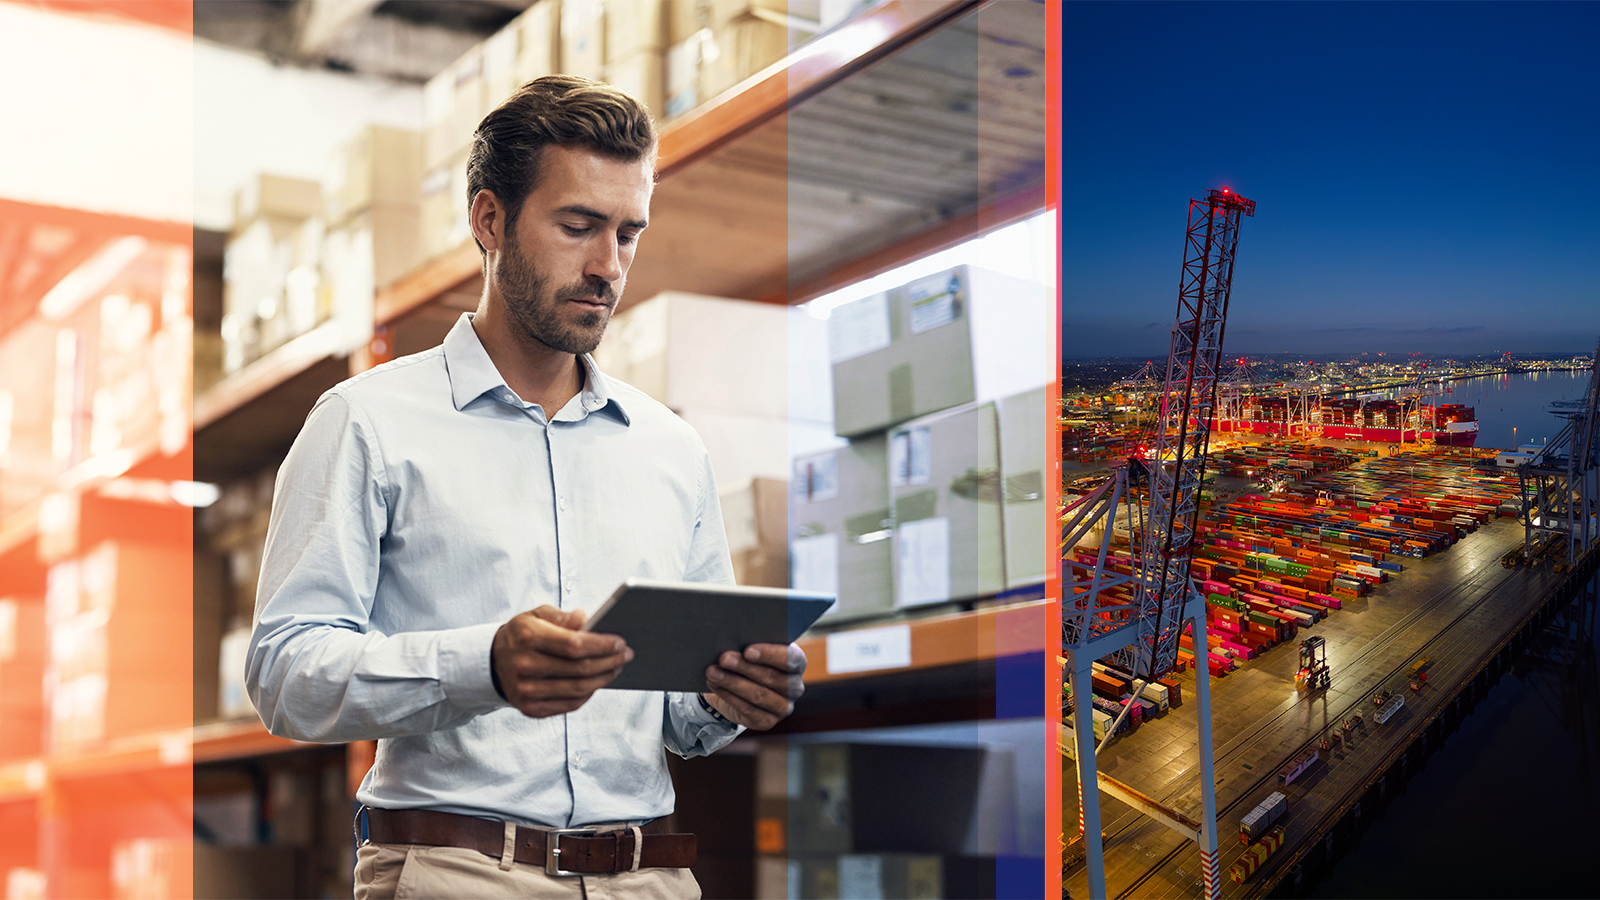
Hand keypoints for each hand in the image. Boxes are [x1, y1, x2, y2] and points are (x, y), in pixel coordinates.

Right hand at [492, 606, 632, 717]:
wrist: (493, 661)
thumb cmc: (523, 634)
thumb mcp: (538, 615)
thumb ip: (563, 617)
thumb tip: (586, 619)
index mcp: (527, 637)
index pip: (574, 645)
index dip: (602, 645)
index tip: (620, 642)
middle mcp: (524, 666)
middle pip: (579, 669)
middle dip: (609, 662)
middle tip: (626, 655)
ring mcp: (526, 691)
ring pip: (578, 690)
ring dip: (603, 679)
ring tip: (616, 668)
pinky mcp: (530, 708)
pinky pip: (569, 705)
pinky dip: (588, 694)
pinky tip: (597, 682)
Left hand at [702, 642, 806, 730]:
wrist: (741, 686)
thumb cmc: (750, 659)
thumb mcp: (755, 648)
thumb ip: (751, 644)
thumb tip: (733, 640)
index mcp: (798, 662)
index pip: (790, 659)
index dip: (769, 654)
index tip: (748, 651)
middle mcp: (795, 687)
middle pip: (771, 677)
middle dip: (744, 667)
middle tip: (723, 658)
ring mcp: (784, 707)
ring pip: (758, 695)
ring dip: (733, 682)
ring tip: (713, 672)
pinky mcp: (768, 722)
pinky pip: (748, 710)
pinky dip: (729, 697)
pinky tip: (715, 685)